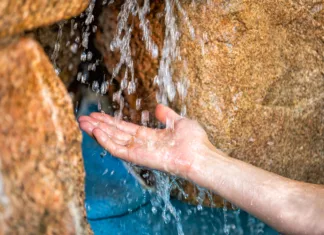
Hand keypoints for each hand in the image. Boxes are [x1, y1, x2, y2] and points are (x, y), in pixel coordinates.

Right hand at [78, 104, 211, 177]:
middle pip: (115, 134)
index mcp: (149, 137)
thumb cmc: (194, 141)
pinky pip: (118, 150)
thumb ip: (166, 115)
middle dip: (99, 126)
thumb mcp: (179, 122)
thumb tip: (158, 107)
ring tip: (83, 123)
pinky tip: (95, 132)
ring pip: (113, 141)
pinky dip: (106, 141)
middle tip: (83, 118)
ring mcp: (139, 152)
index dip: (111, 122)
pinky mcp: (139, 157)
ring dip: (98, 132)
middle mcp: (141, 145)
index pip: (125, 129)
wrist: (200, 155)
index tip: (98, 114)